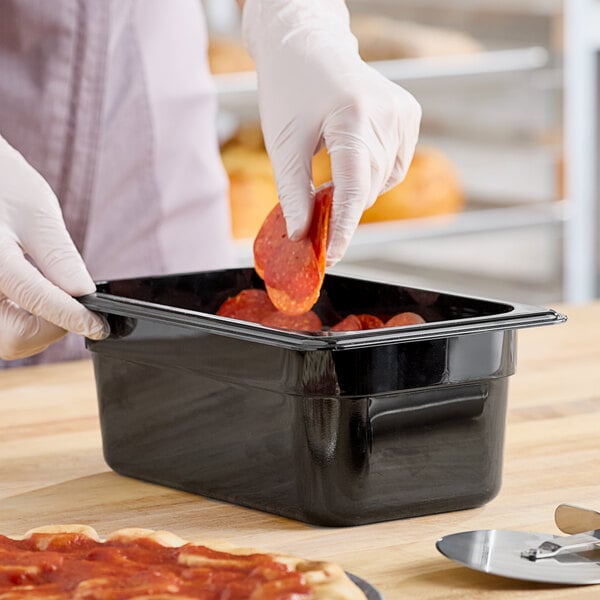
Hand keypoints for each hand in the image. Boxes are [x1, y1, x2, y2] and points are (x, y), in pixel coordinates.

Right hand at [0, 136, 107, 359]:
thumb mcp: (35, 212)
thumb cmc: (0, 183)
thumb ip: (59, 257)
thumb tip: (85, 294)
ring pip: (6, 338)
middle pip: (13, 336)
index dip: (73, 317)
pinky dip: (21, 322)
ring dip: (37, 329)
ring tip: (57, 302)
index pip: (36, 300)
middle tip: (77, 311)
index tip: (98, 325)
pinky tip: (36, 303)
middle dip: (52, 329)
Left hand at [242, 0, 420, 264]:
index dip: (344, 227)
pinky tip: (352, 156)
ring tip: (330, 172)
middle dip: (343, 208)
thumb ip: (293, 192)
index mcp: (354, 117)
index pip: (354, 187)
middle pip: (368, 187)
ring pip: (383, 180)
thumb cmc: (289, 89)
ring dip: (357, 190)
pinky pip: (394, 164)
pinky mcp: (409, 114)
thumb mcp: (283, 143)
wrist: (307, 45)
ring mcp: (403, 113)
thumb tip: (301, 234)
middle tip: (315, 218)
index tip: (333, 255)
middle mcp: (387, 114)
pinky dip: (372, 173)